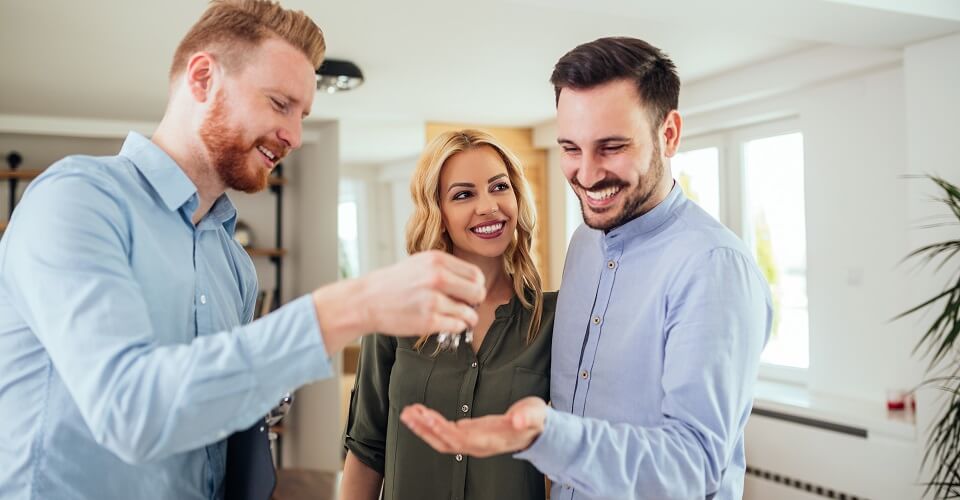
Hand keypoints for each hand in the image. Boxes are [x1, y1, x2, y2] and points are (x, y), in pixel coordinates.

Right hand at [360, 251, 484, 335]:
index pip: (475, 274)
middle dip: (475, 302)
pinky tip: (447, 324)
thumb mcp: (419, 263)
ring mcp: (433, 300)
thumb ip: (445, 268)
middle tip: (467, 306)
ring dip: (468, 318)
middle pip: (477, 292)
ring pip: (469, 313)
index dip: (476, 285)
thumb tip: (475, 283)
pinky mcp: (428, 321)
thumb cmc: (393, 283)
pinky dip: (456, 327)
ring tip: (460, 318)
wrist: (366, 300)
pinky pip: (457, 326)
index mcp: (436, 260)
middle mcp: (437, 278)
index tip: (470, 292)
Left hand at [400, 397, 546, 457]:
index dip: (443, 430)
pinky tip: (421, 414)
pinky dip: (431, 424)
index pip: (461, 439)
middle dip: (425, 429)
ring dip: (423, 428)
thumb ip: (527, 417)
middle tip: (409, 413)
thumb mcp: (535, 415)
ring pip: (442, 440)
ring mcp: (472, 441)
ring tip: (408, 413)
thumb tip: (517, 421)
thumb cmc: (535, 421)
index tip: (427, 417)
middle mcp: (478, 445)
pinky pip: (446, 433)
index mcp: (491, 441)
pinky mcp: (470, 434)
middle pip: (445, 442)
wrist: (538, 430)